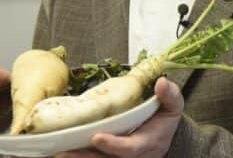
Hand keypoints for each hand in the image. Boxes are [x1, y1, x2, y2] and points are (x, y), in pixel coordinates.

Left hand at [56, 77, 183, 157]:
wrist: (165, 136)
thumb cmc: (165, 120)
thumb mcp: (173, 106)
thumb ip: (169, 96)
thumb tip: (161, 83)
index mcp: (148, 143)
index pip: (130, 148)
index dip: (114, 145)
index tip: (97, 137)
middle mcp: (133, 156)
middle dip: (87, 157)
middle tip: (65, 151)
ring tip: (58, 152)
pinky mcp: (109, 157)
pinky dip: (78, 155)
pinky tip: (59, 151)